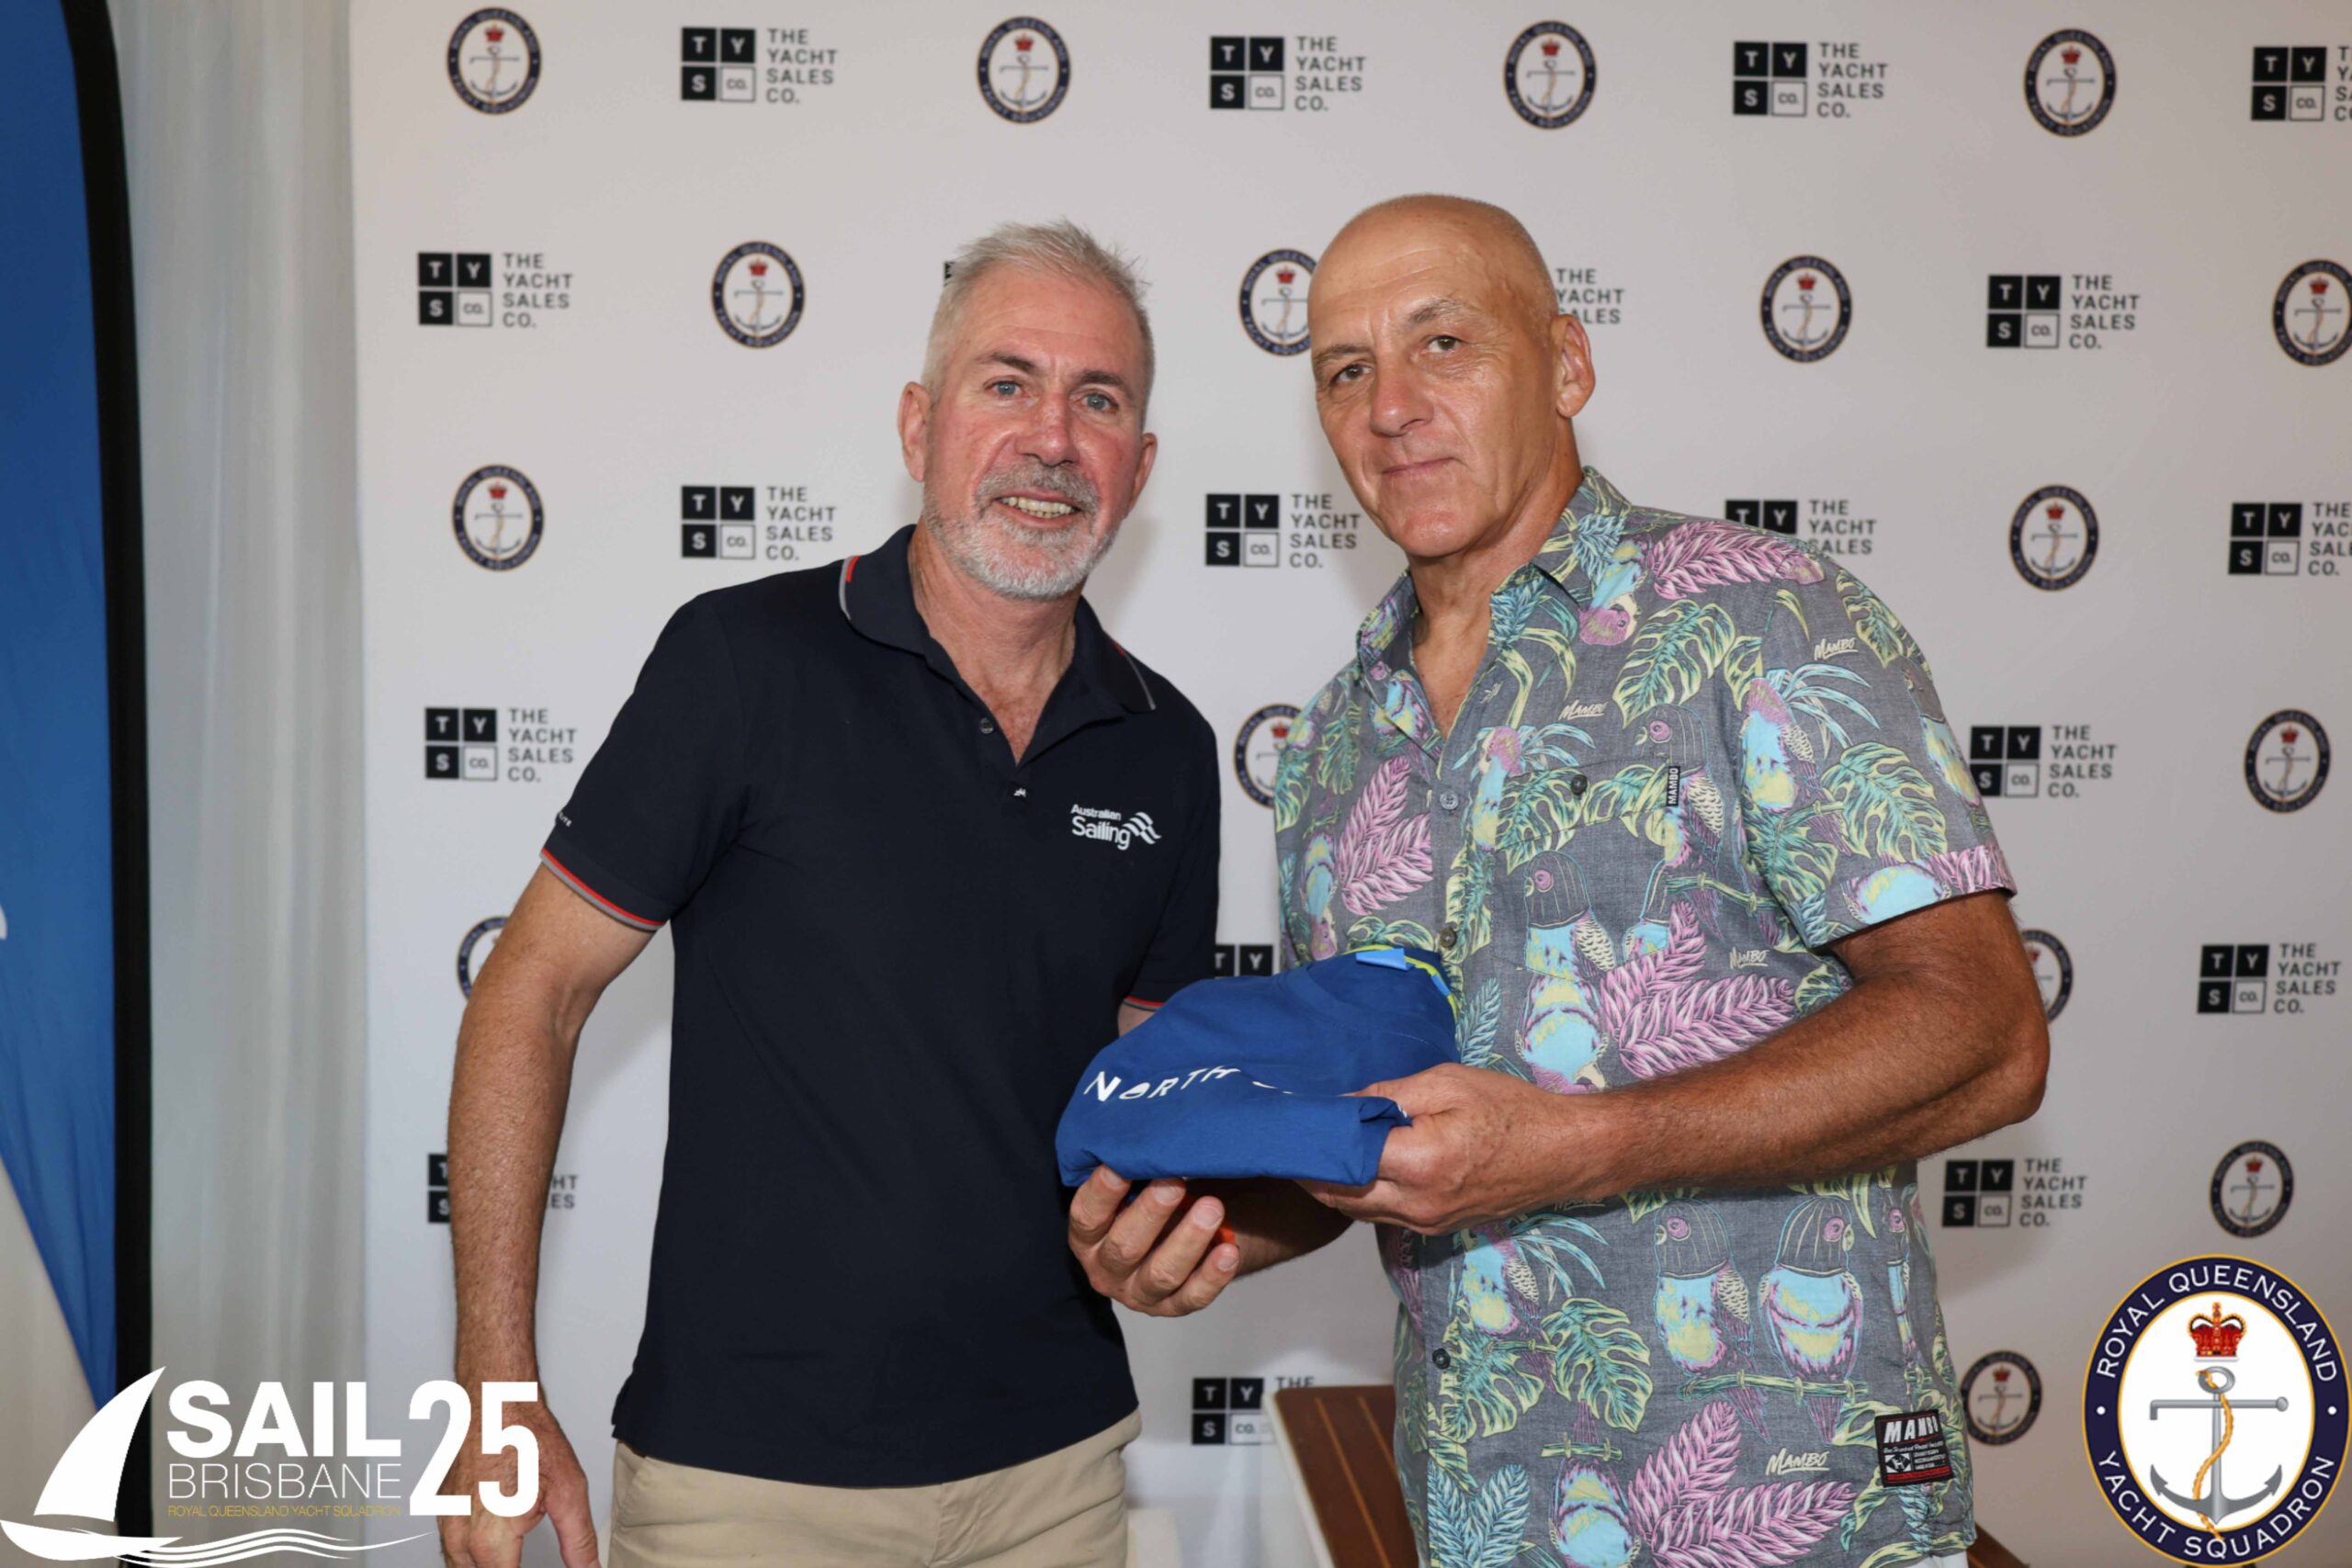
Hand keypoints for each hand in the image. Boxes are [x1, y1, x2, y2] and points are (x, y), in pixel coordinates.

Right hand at [440, 1393, 598, 1567]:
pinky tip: (497, 1554)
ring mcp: (448, 1527)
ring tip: (515, 1559)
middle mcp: (460, 1538)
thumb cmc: (526, 1436)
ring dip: (489, 1567)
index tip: (546, 1567)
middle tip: (527, 1559)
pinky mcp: (444, 1515)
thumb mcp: (567, 1493)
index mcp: (490, 1540)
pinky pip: (454, 1554)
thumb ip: (578, 1542)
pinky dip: (474, 1561)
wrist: (495, 1403)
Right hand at [1067, 1167, 1241, 1316]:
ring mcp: (1141, 1293)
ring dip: (1187, 1240)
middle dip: (1150, 1213)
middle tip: (1174, 1183)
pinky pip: (1194, 1295)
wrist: (1191, 1228)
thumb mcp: (1137, 1185)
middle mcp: (1108, 1269)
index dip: (1101, 1193)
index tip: (1120, 1166)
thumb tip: (1144, 1139)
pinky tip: (1227, 1251)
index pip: (1087, 1217)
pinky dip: (1213, 1275)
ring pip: (1162, 1273)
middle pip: (1125, 1247)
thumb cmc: (1159, 1200)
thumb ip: (1134, 1171)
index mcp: (1088, 1237)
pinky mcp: (1175, 1306)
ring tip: (1212, 1209)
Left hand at [1298, 1064, 1597, 1234]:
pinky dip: (1360, 1194)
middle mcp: (1418, 1204)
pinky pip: (1382, 1215)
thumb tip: (1340, 1105)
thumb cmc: (1511, 1110)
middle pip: (1339, 1195)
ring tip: (1317, 1150)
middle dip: (1310, 1169)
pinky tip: (1355, 1166)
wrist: (1563, 1153)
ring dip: (1332, 1185)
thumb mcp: (1446, 1083)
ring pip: (1356, 1211)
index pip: (1342, 1159)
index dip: (1313, 1140)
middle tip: (1294, 1138)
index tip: (1293, 1120)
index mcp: (1420, 1163)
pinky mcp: (1435, 1228)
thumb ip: (1387, 1096)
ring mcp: (1426, 1223)